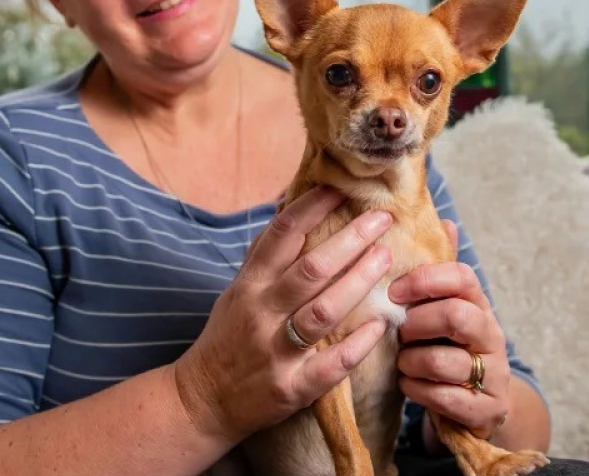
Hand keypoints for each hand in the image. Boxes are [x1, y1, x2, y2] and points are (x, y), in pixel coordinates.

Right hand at [173, 186, 393, 442]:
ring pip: (323, 311)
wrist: (202, 399)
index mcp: (249, 285)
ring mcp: (276, 351)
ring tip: (385, 257)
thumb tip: (291, 207)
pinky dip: (358, 343)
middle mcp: (261, 313)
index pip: (281, 234)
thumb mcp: (238, 290)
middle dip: (351, 240)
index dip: (312, 207)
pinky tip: (381, 324)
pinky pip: (331, 364)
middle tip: (383, 219)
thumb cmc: (229, 337)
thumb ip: (265, 256)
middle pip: (311, 269)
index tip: (341, 189)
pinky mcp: (291, 387)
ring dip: (359, 282)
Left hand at [389, 221, 510, 442]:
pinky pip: (444, 397)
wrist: (477, 408)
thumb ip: (439, 274)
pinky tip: (408, 385)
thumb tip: (444, 220)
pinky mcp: (485, 409)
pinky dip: (416, 390)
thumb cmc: (449, 349)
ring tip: (402, 363)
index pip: (462, 277)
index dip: (425, 280)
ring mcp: (492, 374)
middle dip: (417, 323)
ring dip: (410, 361)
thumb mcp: (444, 310)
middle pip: (456, 315)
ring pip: (443, 360)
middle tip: (400, 332)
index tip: (394, 290)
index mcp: (479, 305)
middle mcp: (492, 335)